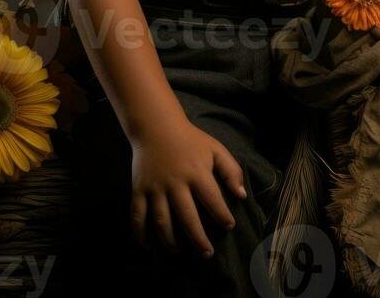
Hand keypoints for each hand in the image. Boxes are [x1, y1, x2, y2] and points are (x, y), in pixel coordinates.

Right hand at [129, 116, 246, 260]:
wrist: (156, 126)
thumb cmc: (190, 140)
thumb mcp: (215, 149)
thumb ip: (231, 170)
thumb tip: (242, 195)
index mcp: (196, 172)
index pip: (212, 200)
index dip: (222, 216)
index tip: (229, 226)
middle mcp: (175, 182)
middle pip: (187, 218)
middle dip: (199, 239)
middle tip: (207, 253)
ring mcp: (155, 187)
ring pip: (162, 222)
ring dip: (171, 241)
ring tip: (179, 251)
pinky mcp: (139, 189)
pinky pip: (138, 216)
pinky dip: (140, 233)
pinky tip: (149, 245)